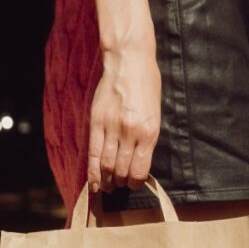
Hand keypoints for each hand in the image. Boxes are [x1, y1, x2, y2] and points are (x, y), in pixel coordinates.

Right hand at [87, 43, 161, 193]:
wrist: (130, 61)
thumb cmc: (147, 86)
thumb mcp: (155, 114)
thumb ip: (146, 138)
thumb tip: (138, 163)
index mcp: (148, 132)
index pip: (139, 169)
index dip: (135, 182)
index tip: (134, 184)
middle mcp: (129, 132)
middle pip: (121, 170)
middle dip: (121, 182)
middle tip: (120, 185)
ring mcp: (111, 127)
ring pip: (105, 165)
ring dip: (106, 180)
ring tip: (107, 186)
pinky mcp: (96, 121)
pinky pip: (93, 152)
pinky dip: (93, 171)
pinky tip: (93, 182)